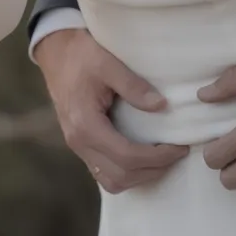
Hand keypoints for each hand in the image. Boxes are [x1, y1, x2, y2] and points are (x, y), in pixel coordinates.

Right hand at [35, 28, 188, 192]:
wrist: (56, 53)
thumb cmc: (82, 55)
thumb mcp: (108, 63)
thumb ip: (133, 85)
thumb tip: (162, 105)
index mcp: (85, 124)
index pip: (126, 156)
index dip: (157, 157)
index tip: (179, 147)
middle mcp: (79, 142)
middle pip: (120, 176)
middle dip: (153, 170)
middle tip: (177, 154)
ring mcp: (78, 146)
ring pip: (111, 182)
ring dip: (140, 176)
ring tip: (163, 159)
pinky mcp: (81, 145)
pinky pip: (104, 172)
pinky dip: (127, 173)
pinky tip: (144, 158)